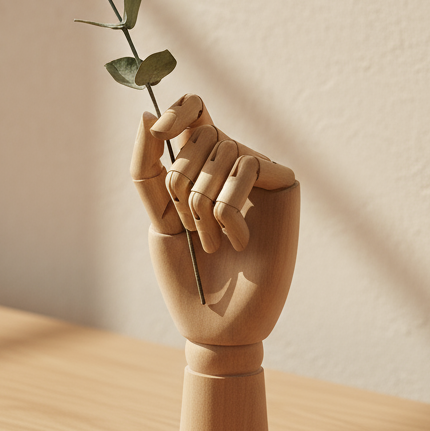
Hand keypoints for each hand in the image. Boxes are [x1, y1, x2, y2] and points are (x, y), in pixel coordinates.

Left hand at [131, 94, 299, 346]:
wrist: (216, 321)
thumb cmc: (186, 273)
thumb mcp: (158, 215)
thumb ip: (149, 169)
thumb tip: (146, 114)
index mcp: (198, 165)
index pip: (193, 110)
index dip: (177, 109)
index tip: (159, 130)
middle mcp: (230, 163)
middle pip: (201, 133)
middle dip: (181, 178)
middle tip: (186, 224)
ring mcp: (258, 173)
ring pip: (223, 149)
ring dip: (204, 202)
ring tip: (210, 242)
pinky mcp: (283, 184)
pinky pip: (248, 165)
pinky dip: (230, 209)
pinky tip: (237, 241)